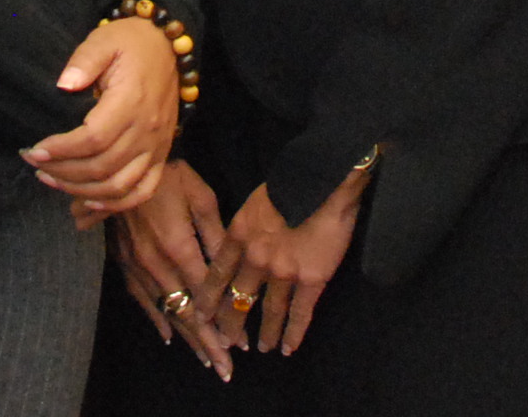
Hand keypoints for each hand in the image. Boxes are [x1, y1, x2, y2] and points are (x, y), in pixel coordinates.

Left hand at [23, 18, 179, 216]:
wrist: (168, 46)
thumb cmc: (131, 42)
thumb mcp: (104, 40)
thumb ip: (84, 60)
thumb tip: (63, 85)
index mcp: (131, 102)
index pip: (93, 139)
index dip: (61, 150)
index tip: (33, 150)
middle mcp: (146, 130)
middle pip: (102, 167)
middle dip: (62, 172)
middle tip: (34, 163)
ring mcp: (157, 146)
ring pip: (119, 186)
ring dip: (82, 191)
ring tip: (51, 180)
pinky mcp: (162, 154)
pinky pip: (143, 191)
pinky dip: (117, 204)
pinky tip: (91, 203)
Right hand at [110, 161, 232, 375]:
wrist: (119, 162)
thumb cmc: (167, 172)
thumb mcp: (200, 196)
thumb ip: (216, 235)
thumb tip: (233, 269)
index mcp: (178, 246)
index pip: (205, 297)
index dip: (222, 324)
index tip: (238, 346)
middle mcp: (156, 263)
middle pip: (184, 312)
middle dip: (206, 343)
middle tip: (224, 369)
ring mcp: (136, 265)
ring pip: (164, 310)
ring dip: (186, 336)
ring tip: (204, 359)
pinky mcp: (123, 261)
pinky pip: (141, 298)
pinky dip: (156, 319)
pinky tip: (168, 336)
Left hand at [203, 169, 369, 357]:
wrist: (325, 179)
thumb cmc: (291, 182)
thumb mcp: (254, 202)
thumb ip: (244, 229)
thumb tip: (238, 246)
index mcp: (239, 235)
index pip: (217, 275)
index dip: (209, 300)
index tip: (202, 317)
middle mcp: (255, 258)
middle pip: (238, 299)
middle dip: (231, 324)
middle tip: (227, 342)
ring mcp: (283, 271)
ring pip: (269, 311)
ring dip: (264, 333)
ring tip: (262, 349)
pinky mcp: (311, 278)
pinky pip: (299, 313)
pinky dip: (293, 333)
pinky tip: (289, 347)